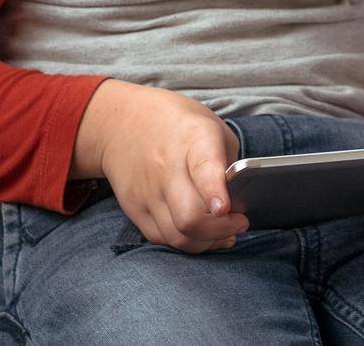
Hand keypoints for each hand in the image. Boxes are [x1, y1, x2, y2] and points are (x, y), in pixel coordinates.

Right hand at [87, 81, 250, 252]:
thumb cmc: (179, 124)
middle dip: (222, 229)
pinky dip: (187, 241)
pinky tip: (201, 234)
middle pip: (191, 216)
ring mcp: (147, 191)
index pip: (203, 169)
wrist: (123, 121)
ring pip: (179, 236)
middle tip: (239, 223)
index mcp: (194, 138)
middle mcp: (166, 167)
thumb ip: (228, 165)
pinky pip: (163, 238)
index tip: (224, 208)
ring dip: (208, 241)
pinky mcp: (134, 208)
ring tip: (225, 234)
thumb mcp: (214, 128)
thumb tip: (239, 204)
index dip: (214, 192)